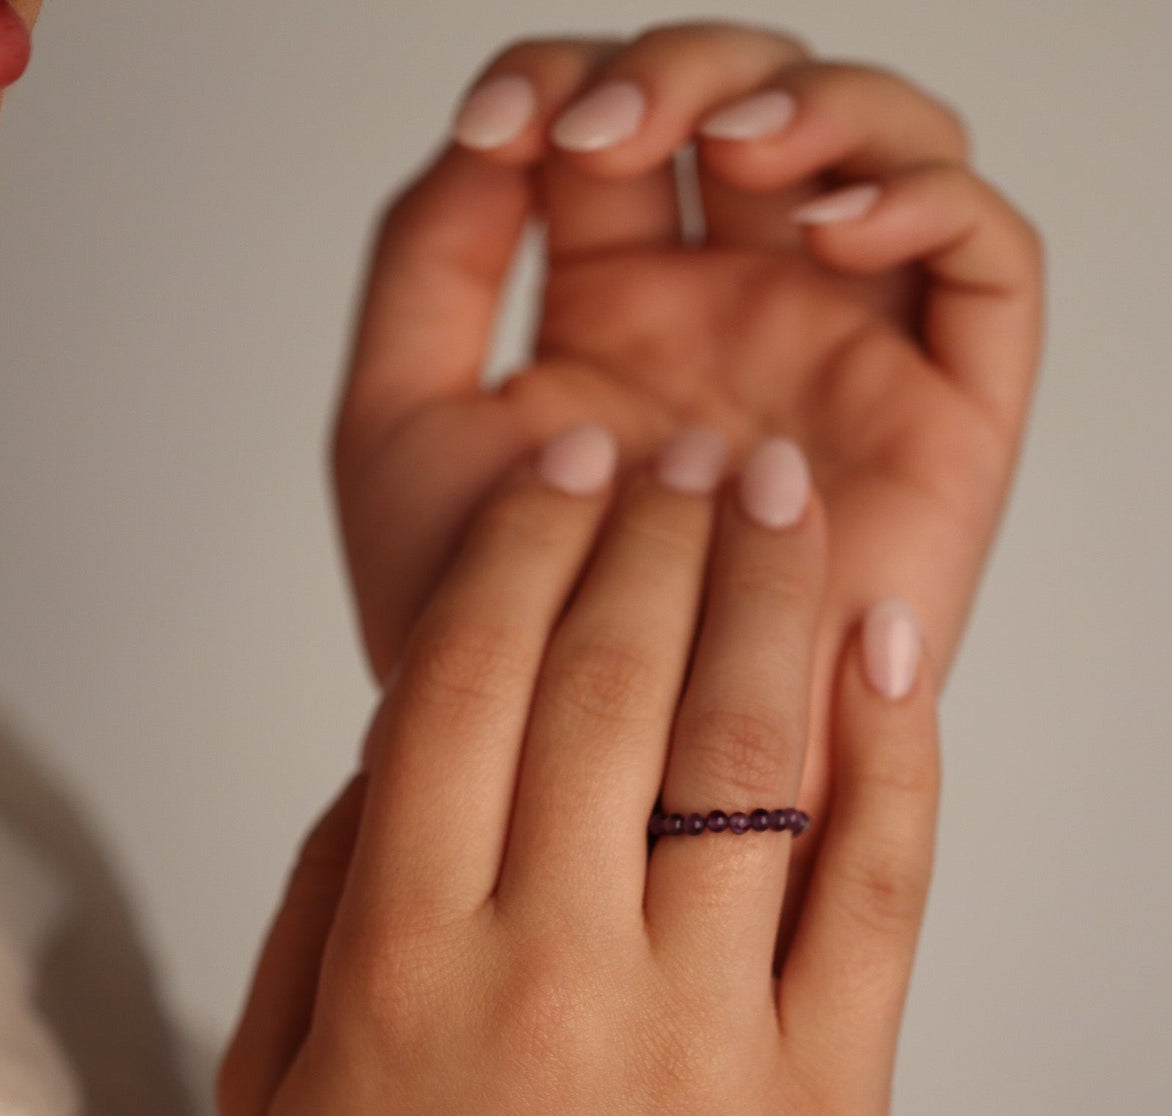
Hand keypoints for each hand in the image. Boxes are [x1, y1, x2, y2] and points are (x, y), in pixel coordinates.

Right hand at [220, 426, 940, 1115]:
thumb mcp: (270, 1104)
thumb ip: (311, 905)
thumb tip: (389, 746)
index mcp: (396, 967)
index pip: (460, 691)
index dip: (520, 554)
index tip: (564, 473)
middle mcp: (546, 978)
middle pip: (607, 691)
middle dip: (653, 539)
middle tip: (686, 457)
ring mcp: (701, 1043)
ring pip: (745, 759)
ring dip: (770, 599)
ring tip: (783, 499)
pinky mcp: (827, 1112)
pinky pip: (872, 894)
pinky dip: (892, 758)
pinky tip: (885, 653)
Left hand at [333, 20, 1041, 838]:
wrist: (566, 774)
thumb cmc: (476, 625)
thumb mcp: (398, 426)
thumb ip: (422, 266)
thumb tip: (492, 128)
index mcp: (608, 303)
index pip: (616, 124)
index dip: (564, 79)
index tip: (499, 128)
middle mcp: (727, 312)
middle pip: (748, 104)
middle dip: (680, 76)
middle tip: (601, 138)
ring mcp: (830, 352)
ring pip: (878, 146)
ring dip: (808, 107)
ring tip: (727, 156)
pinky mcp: (931, 416)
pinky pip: (982, 262)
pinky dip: (925, 200)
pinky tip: (832, 228)